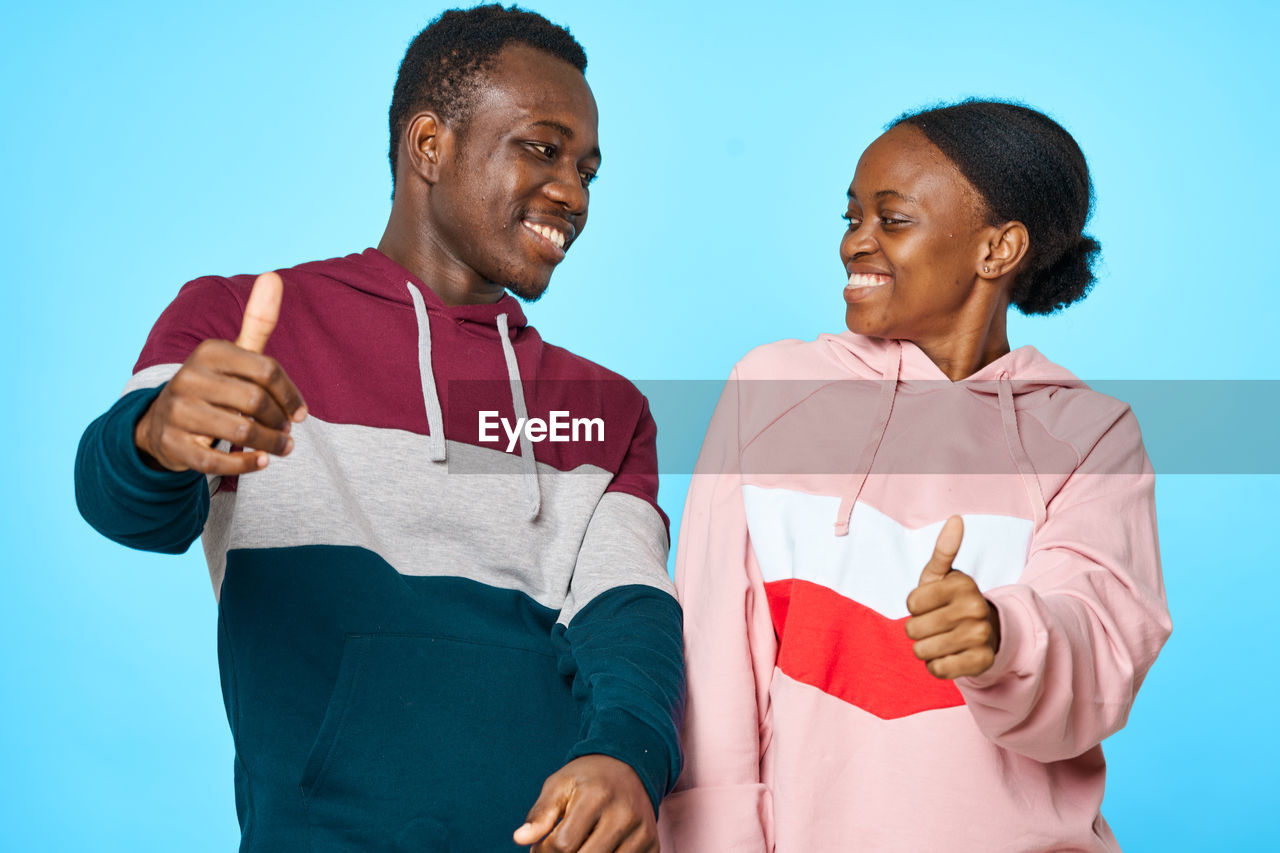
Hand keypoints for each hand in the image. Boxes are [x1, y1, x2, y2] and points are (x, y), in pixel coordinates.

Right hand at [134, 272, 306, 474]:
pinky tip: (261, 462)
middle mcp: (189, 378)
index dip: (291, 394)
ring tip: (282, 448)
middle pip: (256, 402)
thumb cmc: (215, 386)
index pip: (267, 370)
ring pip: (241, 431)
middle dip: (280, 421)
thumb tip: (274, 276)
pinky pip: (217, 461)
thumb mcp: (234, 354)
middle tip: (288, 432)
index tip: (301, 413)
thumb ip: (257, 321)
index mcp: (209, 352)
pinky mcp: (174, 445)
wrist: (163, 424)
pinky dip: (246, 464)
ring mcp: (178, 412)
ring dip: (271, 444)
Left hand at [513, 755, 656, 852]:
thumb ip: (540, 813)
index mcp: (596, 796)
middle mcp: (624, 814)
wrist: (630, 767)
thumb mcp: (559, 785)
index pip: (563, 845)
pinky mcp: (653, 845)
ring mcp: (642, 832)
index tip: (540, 847)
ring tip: (579, 845)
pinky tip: (597, 847)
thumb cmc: (587, 779)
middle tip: (559, 849)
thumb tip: (520, 839)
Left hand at [904, 516, 1001, 679]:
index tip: (930, 604)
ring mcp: (981, 636)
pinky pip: (938, 669)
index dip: (914, 607)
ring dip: (925, 648)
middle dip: (917, 629)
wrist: (984, 630)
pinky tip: (949, 655)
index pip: (911, 604)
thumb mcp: (941, 575)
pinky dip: (936, 665)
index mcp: (963, 584)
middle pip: (914, 629)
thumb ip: (944, 549)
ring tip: (941, 639)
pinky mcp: (982, 661)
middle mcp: (976, 608)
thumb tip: (956, 519)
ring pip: (923, 651)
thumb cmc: (950, 600)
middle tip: (936, 624)